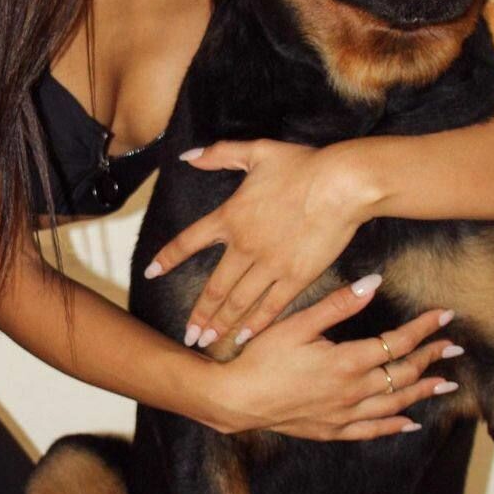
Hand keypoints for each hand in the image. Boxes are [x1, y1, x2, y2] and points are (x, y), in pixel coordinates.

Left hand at [144, 137, 372, 346]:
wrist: (342, 184)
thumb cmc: (303, 165)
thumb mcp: (257, 151)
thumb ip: (219, 154)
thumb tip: (188, 155)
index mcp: (229, 217)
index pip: (188, 242)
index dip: (168, 258)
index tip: (151, 272)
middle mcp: (244, 246)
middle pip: (214, 287)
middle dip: (199, 314)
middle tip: (188, 335)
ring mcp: (269, 265)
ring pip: (238, 302)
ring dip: (221, 324)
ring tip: (208, 342)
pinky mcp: (296, 276)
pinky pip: (270, 306)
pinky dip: (256, 324)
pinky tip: (244, 337)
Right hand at [202, 275, 461, 438]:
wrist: (235, 399)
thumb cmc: (261, 357)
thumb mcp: (296, 324)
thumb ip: (338, 304)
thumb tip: (373, 283)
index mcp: (347, 361)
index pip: (397, 343)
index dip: (423, 329)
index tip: (444, 316)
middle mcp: (353, 391)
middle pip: (403, 374)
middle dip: (431, 358)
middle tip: (454, 348)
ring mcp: (344, 414)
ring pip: (395, 405)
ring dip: (423, 392)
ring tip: (446, 384)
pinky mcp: (331, 429)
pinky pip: (372, 431)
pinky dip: (394, 426)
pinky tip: (410, 422)